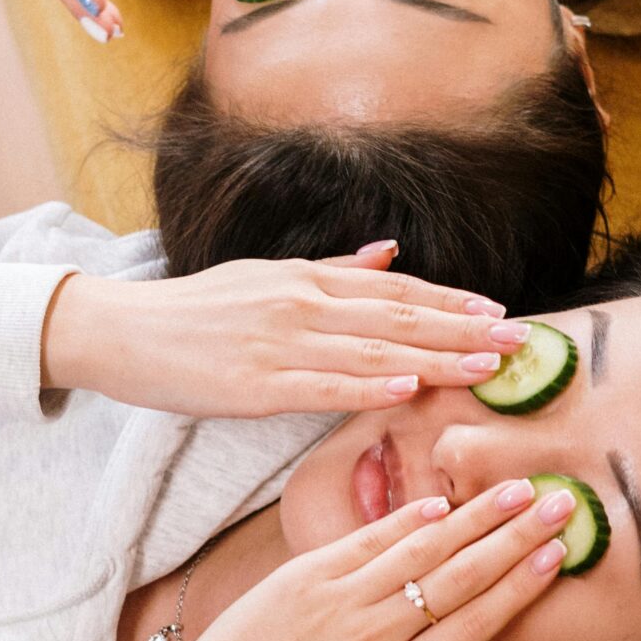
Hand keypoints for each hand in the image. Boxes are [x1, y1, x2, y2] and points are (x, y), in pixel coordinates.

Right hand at [40, 242, 531, 416]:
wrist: (122, 331)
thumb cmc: (195, 312)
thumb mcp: (266, 277)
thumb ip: (333, 269)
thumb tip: (390, 251)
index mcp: (307, 278)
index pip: (396, 288)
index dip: (451, 301)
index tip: (499, 312)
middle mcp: (302, 302)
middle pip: (398, 316)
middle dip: (463, 330)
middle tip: (519, 342)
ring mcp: (280, 342)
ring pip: (374, 349)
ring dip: (436, 358)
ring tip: (485, 368)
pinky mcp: (256, 383)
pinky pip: (323, 385)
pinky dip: (369, 385)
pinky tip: (408, 389)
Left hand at [164, 478, 574, 640]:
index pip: (473, 623)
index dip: (520, 586)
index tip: (558, 556)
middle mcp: (374, 633)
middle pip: (460, 576)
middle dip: (515, 537)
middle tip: (561, 503)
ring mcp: (339, 597)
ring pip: (420, 549)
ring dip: (473, 516)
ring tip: (515, 489)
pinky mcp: (305, 573)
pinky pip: (366, 540)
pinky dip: (406, 519)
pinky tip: (441, 501)